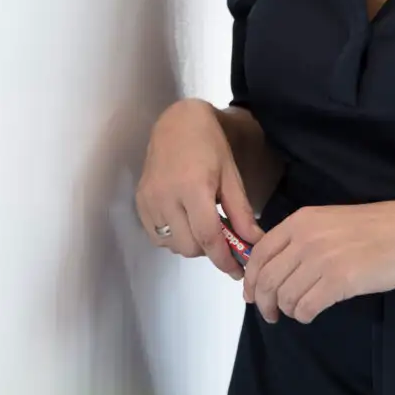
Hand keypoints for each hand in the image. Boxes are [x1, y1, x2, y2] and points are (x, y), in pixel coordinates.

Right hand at [135, 100, 265, 279]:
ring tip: (202, 226)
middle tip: (223, 240)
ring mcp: (149, 201)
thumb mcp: (231, 176)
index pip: (208, 237)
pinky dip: (173, 238)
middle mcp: (166, 197)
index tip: (238, 271)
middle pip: (190, 246)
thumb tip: (254, 243)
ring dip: (191, 244)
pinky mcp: (140, 202)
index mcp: (192, 188)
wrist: (176, 123)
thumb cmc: (209, 145)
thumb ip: (241, 213)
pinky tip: (184, 221)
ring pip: (173, 245)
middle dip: (210, 251)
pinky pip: (157, 237)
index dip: (224, 259)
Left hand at [242, 199, 394, 324]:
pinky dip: (304, 315)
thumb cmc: (374, 229)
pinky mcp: (339, 280)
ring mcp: (322, 259)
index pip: (259, 254)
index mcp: (300, 221)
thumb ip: (301, 238)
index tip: (251, 294)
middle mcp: (305, 238)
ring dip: (287, 310)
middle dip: (264, 301)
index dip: (251, 278)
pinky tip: (310, 314)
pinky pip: (306, 306)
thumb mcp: (328, 222)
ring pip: (285, 295)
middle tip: (270, 314)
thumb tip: (277, 266)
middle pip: (268, 278)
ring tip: (296, 313)